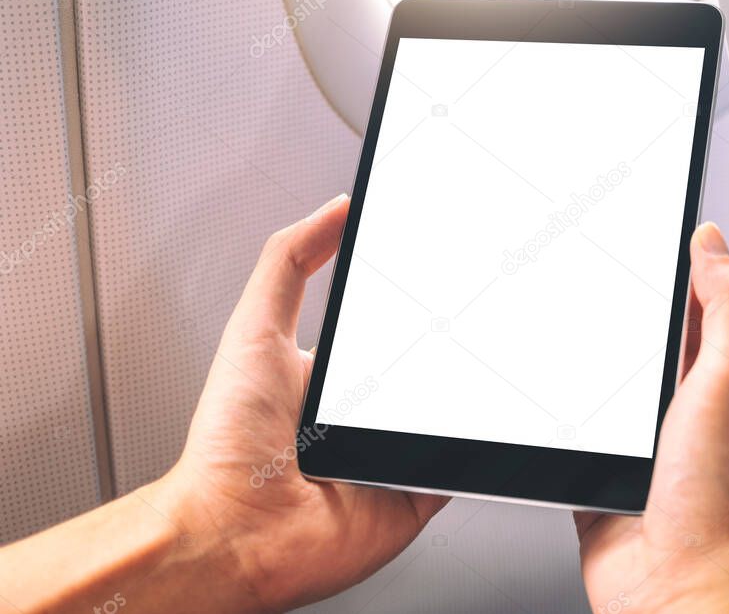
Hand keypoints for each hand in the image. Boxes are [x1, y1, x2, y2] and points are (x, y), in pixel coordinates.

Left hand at [163, 195, 446, 611]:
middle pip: (424, 370)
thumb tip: (335, 209)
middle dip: (452, 346)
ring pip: (448, 415)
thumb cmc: (228, 444)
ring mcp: (389, 457)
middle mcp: (361, 419)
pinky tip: (480, 423)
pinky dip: (474, 450)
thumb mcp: (256, 328)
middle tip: (479, 316)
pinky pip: (459, 467)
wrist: (233, 532)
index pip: (384, 330)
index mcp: (329, 378)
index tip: (448, 276)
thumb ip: (290, 262)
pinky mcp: (413, 494)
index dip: (416, 305)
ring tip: (487, 360)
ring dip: (466, 395)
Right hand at [575, 223, 728, 612]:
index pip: (702, 312)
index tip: (649, 236)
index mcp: (726, 387)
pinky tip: (554, 411)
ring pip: (609, 393)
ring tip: (564, 333)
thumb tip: (715, 247)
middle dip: (622, 320)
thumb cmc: (723, 513)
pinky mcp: (605, 482)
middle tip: (590, 277)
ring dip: (590, 373)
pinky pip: (577, 440)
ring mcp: (645, 452)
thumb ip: (726, 313)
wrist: (682, 598)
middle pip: (648, 348)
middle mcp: (688, 418)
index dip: (679, 272)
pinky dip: (562, 425)